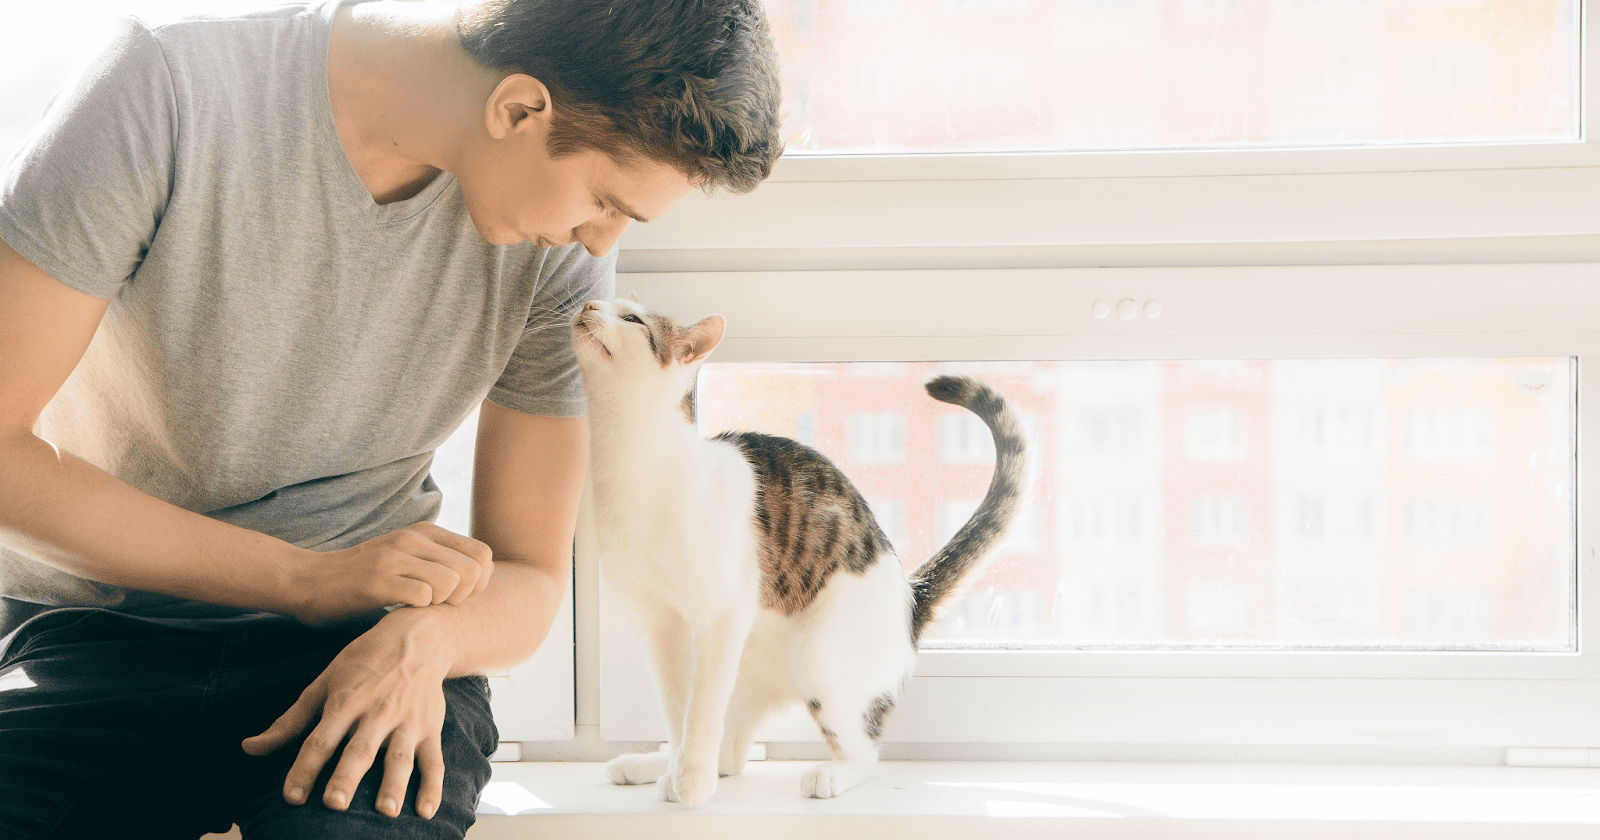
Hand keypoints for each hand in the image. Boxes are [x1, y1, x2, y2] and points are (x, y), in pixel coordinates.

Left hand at [241, 608, 455, 818]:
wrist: (419, 637)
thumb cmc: (364, 661)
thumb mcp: (324, 682)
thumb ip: (290, 721)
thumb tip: (249, 749)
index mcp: (346, 701)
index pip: (321, 739)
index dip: (305, 768)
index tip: (291, 797)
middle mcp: (377, 712)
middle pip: (359, 749)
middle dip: (347, 776)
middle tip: (334, 803)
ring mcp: (407, 722)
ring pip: (400, 756)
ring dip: (393, 784)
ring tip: (386, 811)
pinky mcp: (430, 728)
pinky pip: (434, 760)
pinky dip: (433, 786)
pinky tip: (426, 811)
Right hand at [288, 522, 492, 625]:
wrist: (307, 580)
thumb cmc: (361, 576)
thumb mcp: (404, 556)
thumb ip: (436, 560)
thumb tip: (479, 578)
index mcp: (425, 532)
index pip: (483, 554)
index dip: (480, 582)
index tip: (458, 596)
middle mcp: (413, 539)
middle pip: (473, 569)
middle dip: (466, 596)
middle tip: (441, 606)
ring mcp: (395, 557)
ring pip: (452, 582)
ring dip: (442, 603)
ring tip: (421, 607)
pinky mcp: (377, 580)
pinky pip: (422, 596)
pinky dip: (419, 610)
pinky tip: (402, 610)